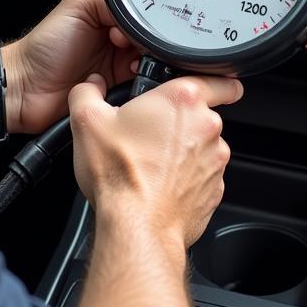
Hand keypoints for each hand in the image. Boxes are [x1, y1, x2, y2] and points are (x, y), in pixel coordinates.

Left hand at [2, 0, 138, 135]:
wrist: (27, 88)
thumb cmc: (43, 46)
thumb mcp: (78, 5)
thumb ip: (110, 1)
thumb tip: (137, 12)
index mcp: (107, 15)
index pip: (139, 15)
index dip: (142, 22)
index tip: (132, 31)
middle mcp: (115, 39)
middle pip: (148, 40)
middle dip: (147, 44)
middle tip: (132, 47)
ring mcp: (116, 65)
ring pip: (148, 63)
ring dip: (145, 64)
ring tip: (131, 64)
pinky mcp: (116, 90)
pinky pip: (139, 86)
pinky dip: (139, 83)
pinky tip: (128, 79)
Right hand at [69, 72, 242, 246]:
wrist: (136, 227)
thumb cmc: (120, 174)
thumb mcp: (86, 120)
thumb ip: (87, 91)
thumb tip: (90, 86)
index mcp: (182, 100)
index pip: (220, 79)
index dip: (218, 80)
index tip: (212, 85)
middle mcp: (206, 128)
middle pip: (201, 114)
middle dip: (180, 120)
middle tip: (150, 131)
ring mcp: (214, 162)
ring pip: (202, 146)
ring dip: (183, 150)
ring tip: (150, 161)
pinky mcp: (214, 191)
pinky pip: (202, 175)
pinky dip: (186, 177)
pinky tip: (159, 183)